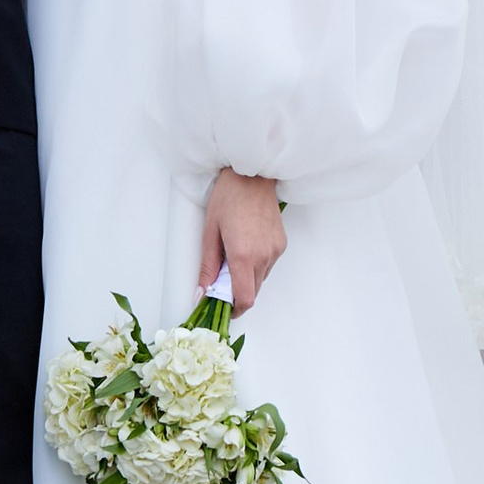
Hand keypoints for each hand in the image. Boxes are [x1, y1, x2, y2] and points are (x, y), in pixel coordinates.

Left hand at [200, 167, 285, 315]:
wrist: (253, 174)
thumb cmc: (229, 196)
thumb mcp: (210, 231)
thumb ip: (207, 266)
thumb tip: (202, 292)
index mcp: (243, 255)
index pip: (244, 298)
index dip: (234, 310)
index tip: (223, 308)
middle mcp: (264, 256)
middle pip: (253, 291)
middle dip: (237, 292)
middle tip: (221, 279)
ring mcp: (275, 250)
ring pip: (261, 279)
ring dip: (247, 277)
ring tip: (233, 256)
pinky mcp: (281, 244)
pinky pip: (268, 265)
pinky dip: (256, 265)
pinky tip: (246, 246)